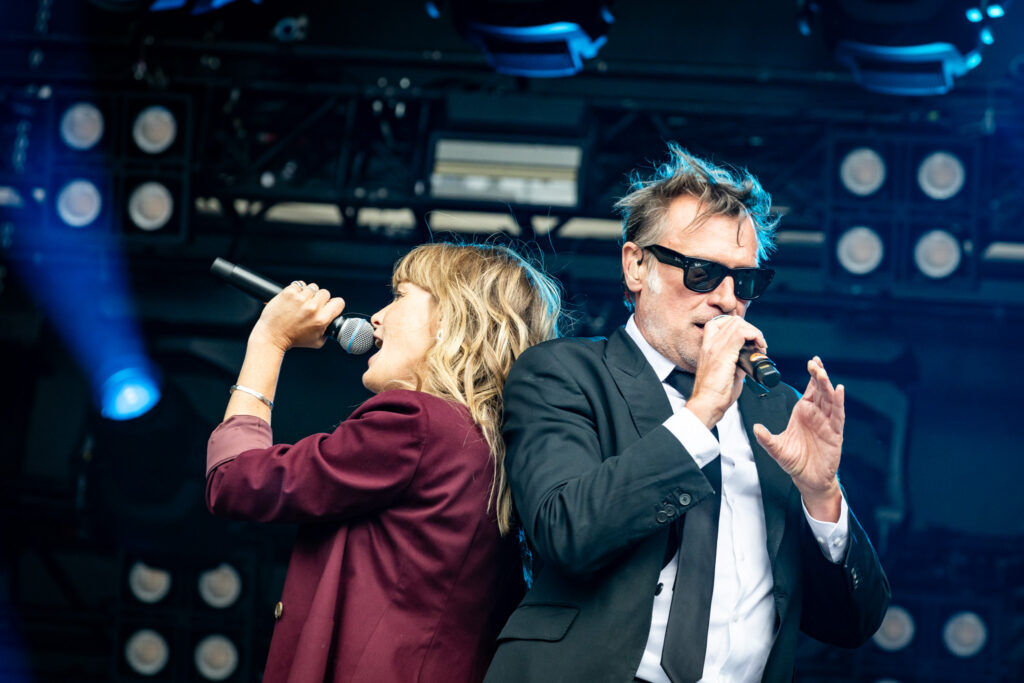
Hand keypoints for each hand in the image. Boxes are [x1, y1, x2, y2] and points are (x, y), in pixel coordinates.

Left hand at [249, 281, 346, 352]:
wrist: (272, 336)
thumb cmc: (293, 340)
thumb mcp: (317, 341)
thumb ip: (327, 331)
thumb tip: (331, 322)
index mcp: (321, 319)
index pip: (338, 302)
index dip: (333, 304)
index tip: (327, 306)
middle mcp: (312, 308)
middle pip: (325, 293)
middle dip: (319, 299)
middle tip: (310, 306)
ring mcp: (300, 299)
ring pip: (312, 287)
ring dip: (307, 294)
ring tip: (300, 303)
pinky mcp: (289, 293)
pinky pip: (299, 284)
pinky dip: (296, 290)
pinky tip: (293, 299)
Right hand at [686, 314, 766, 429]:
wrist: (707, 404)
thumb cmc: (714, 394)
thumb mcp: (727, 374)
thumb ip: (736, 363)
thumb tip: (748, 360)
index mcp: (708, 348)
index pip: (720, 323)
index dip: (738, 326)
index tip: (749, 338)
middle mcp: (710, 344)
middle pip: (732, 321)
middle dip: (750, 329)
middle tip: (758, 343)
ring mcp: (716, 348)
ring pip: (738, 324)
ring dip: (754, 332)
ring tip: (760, 346)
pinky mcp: (724, 354)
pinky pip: (742, 334)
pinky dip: (754, 336)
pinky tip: (759, 347)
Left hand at [753, 356, 843, 520]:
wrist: (808, 478)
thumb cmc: (795, 461)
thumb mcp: (776, 448)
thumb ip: (766, 438)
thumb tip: (756, 428)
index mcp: (803, 413)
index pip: (810, 389)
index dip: (812, 376)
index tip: (811, 362)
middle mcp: (817, 415)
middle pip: (820, 390)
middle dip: (818, 375)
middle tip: (814, 363)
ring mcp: (827, 423)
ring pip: (829, 399)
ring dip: (827, 385)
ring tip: (822, 372)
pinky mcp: (835, 433)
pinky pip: (838, 415)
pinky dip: (839, 402)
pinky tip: (839, 391)